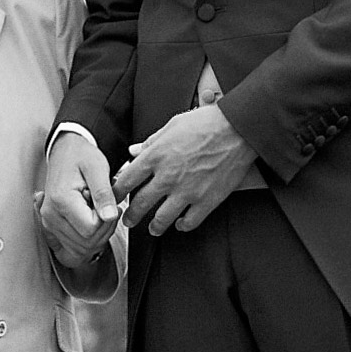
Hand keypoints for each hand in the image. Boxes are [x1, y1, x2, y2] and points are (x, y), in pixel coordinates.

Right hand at [36, 133, 120, 269]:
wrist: (66, 153)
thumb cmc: (81, 157)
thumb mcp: (98, 168)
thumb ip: (104, 193)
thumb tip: (110, 216)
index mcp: (61, 200)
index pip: (90, 229)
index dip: (106, 220)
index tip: (109, 203)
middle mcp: (50, 215)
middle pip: (86, 243)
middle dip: (104, 229)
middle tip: (107, 207)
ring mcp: (49, 223)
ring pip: (81, 249)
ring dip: (97, 236)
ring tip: (98, 212)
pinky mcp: (51, 227)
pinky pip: (71, 251)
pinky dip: (85, 243)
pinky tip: (90, 225)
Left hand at [114, 106, 256, 235]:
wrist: (237, 129)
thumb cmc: (205, 122)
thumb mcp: (172, 125)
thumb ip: (150, 142)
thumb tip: (133, 151)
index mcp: (155, 156)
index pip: (126, 180)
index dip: (116, 192)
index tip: (113, 197)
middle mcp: (167, 177)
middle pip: (140, 203)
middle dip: (131, 215)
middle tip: (127, 221)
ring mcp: (187, 192)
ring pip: (162, 219)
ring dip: (154, 226)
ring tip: (152, 229)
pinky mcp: (207, 201)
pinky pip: (190, 221)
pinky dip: (183, 225)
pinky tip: (180, 224)